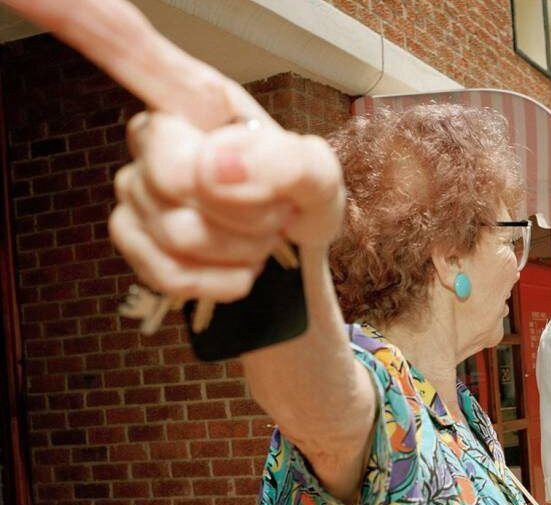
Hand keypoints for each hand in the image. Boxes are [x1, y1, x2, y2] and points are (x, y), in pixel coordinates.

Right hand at [6, 0, 344, 303]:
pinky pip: (172, 273)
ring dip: (241, 246)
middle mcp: (154, 134)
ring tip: (256, 232)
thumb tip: (218, 165)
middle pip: (177, 175)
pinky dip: (223, 280)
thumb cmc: (295, 198)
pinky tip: (237, 264)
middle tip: (272, 207)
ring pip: (183, 234)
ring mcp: (134, 187)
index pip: (129, 49)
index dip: (77, 16)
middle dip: (246, 207)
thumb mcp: (319, 176)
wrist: (289, 253)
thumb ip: (289, 163)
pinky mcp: (129, 237)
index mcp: (196, 98)